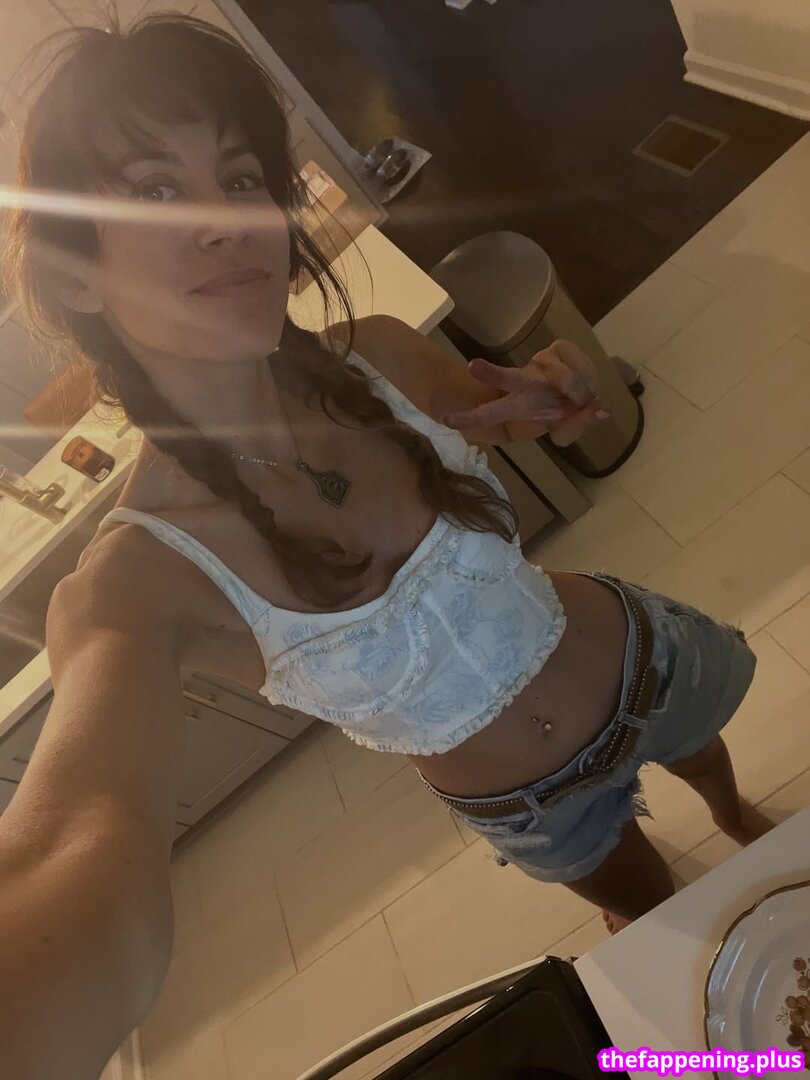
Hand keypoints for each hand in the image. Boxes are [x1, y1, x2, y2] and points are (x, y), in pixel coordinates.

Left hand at [441, 339, 609, 446]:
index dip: (471, 419)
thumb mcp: (564, 430)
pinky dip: (590, 378)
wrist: (573, 390)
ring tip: (582, 400)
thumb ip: (578, 425)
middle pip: (508, 378)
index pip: (490, 413)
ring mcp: (541, 363)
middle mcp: (525, 382)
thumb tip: (600, 410)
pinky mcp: (559, 347)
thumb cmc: (557, 411)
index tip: (448, 421)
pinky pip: (581, 366)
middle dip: (491, 374)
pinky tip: (586, 384)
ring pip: (567, 380)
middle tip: (472, 367)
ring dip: (581, 393)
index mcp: (517, 405)